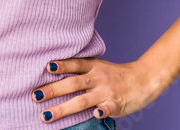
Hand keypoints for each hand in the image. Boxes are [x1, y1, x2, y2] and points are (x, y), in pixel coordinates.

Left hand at [32, 58, 161, 123]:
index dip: (61, 65)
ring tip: (47, 115)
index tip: (47, 67)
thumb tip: (54, 70)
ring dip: (63, 108)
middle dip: (53, 90)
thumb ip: (81, 70)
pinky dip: (101, 111)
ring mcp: (106, 91)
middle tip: (35, 96)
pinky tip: (94, 115)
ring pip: (82, 100)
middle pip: (73, 83)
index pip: (75, 64)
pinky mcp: (115, 104)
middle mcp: (98, 78)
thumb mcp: (99, 66)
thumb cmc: (117, 75)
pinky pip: (107, 108)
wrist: (144, 79)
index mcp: (94, 66)